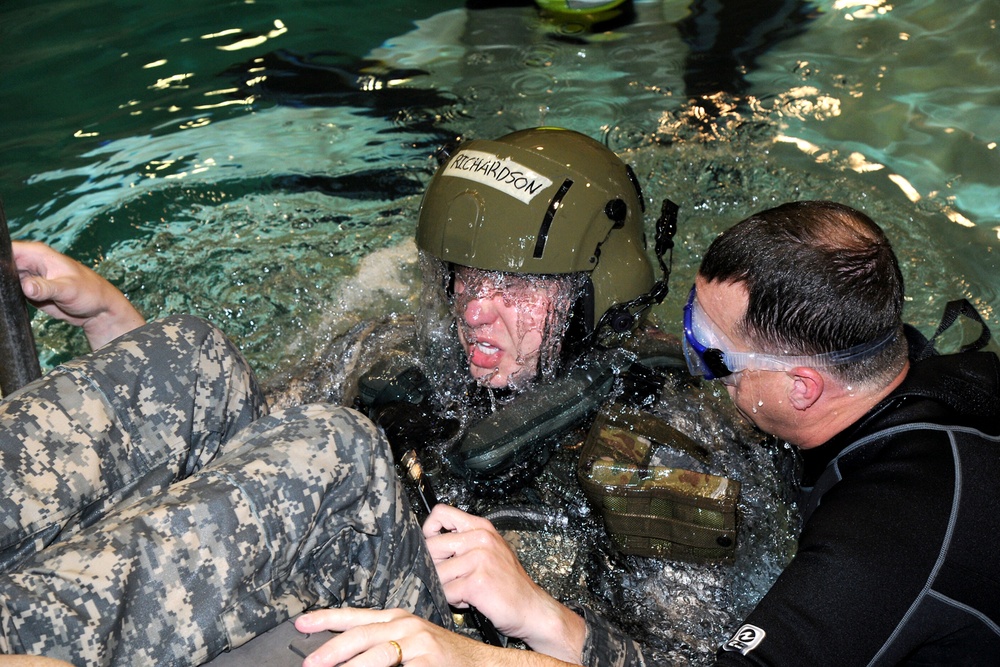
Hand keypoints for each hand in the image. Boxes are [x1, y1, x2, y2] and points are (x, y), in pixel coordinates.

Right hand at [12, 241, 145, 349]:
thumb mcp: (68, 289)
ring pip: (4, 279)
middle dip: (0, 277)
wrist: (98, 310)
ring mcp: (28, 277)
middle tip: (5, 290)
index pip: (7, 249)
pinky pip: (11, 292)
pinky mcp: (28, 292)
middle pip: (2, 265)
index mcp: (38, 254)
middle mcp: (30, 263)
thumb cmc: (90, 293)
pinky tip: (10, 302)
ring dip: (3, 288)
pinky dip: (8, 296)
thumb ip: (45, 288)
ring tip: (9, 296)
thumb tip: (26, 286)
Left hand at [294, 608, 499, 666]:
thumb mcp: (409, 645)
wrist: (480, 663)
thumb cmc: (442, 657)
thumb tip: (347, 657)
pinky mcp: (428, 658)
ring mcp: (417, 641)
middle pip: (360, 634)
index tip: (302, 623)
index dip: (327, 619)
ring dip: (350, 666)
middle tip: (309, 663)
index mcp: (397, 618)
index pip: (355, 616)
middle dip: (330, 649)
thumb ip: (381, 645)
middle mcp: (405, 625)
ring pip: (375, 652)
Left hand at [422, 505, 585, 662]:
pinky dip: (454, 601)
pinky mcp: (476, 582)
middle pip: (432, 546)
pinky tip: (470, 600)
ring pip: (437, 573)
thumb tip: (428, 541)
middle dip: (435, 567)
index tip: (434, 547)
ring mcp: (479, 559)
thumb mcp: (490, 550)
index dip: (429, 531)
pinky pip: (446, 592)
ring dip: (446, 587)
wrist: (532, 607)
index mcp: (481, 527)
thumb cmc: (509, 582)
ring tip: (464, 590)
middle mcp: (480, 538)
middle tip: (452, 578)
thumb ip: (464, 540)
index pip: (440, 513)